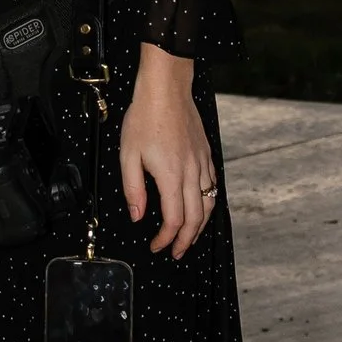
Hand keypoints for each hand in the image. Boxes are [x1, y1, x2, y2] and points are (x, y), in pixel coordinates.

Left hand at [118, 44, 215, 258]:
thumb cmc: (145, 118)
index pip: (174, 219)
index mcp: (171, 176)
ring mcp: (203, 163)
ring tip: (190, 237)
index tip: (156, 246)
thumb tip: (137, 215)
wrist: (166, 90)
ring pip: (209, 203)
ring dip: (201, 225)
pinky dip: (209, 202)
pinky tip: (201, 206)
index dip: (166, 238)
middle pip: (196, 218)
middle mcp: (192, 173)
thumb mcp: (128, 155)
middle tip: (176, 251)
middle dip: (186, 240)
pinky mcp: (207, 153)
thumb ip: (133, 189)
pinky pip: (213, 185)